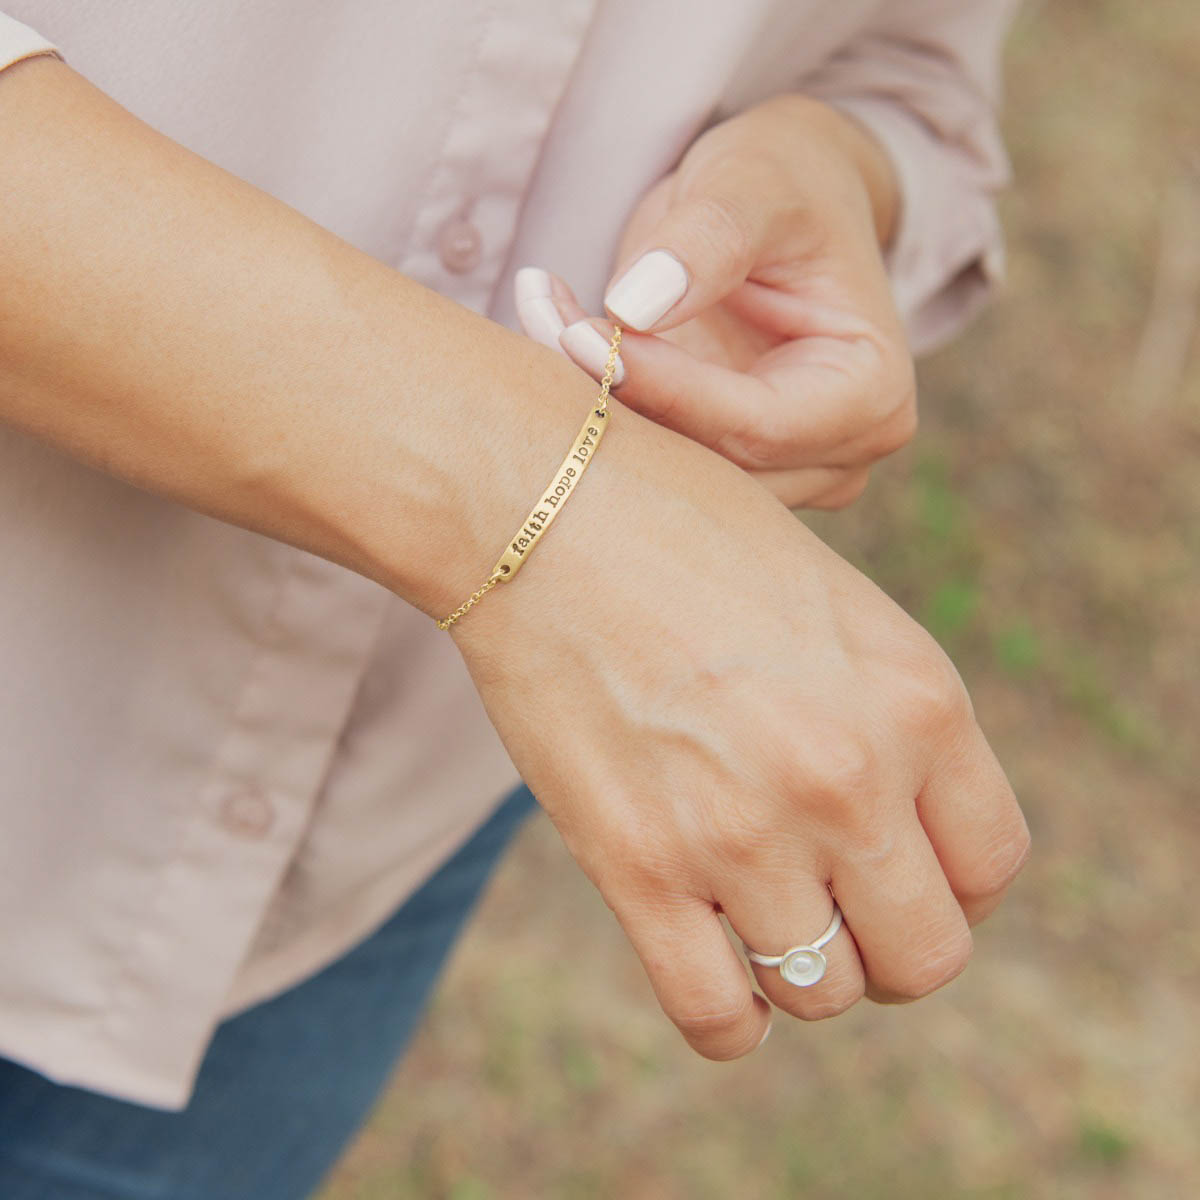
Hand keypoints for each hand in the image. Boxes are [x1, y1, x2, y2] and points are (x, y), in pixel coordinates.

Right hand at [450, 403, 1028, 1056]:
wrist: (541, 508)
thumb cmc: (684, 534)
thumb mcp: (832, 605)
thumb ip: (886, 713)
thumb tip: (896, 821)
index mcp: (918, 698)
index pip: (992, 863)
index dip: (952, 884)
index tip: (900, 872)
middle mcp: (850, 777)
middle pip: (927, 954)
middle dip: (890, 947)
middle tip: (836, 909)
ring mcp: (743, 831)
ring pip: (825, 992)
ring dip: (803, 972)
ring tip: (759, 917)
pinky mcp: (639, 868)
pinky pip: (718, 1019)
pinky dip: (730, 1020)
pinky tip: (716, 970)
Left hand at [516, 94, 914, 508]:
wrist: (785, 205)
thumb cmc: (784, 183)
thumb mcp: (753, 183)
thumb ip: (707, 239)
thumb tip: (637, 305)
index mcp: (872, 397)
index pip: (756, 425)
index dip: (663, 387)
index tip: (577, 334)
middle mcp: (838, 459)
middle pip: (713, 469)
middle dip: (620, 405)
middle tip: (543, 323)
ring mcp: (785, 476)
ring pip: (676, 479)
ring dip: (600, 414)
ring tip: (546, 322)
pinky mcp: (731, 472)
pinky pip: (660, 464)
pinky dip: (605, 415)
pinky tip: (562, 346)